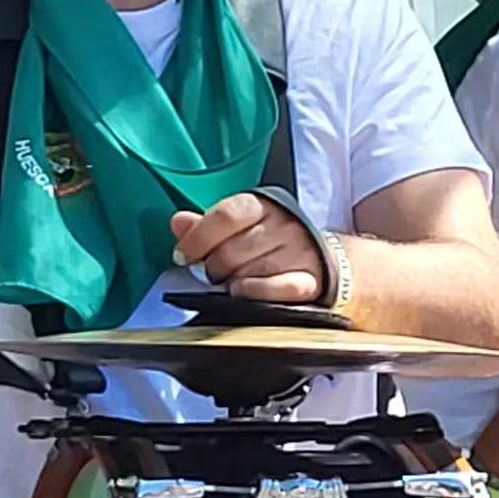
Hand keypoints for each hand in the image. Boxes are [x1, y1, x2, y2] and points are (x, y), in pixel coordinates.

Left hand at [172, 194, 326, 305]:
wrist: (320, 258)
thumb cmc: (269, 242)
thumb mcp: (238, 227)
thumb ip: (205, 226)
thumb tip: (178, 222)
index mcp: (261, 206)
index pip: (227, 215)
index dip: (198, 238)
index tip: (183, 256)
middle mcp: (283, 225)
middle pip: (233, 249)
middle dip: (213, 267)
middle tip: (212, 274)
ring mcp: (300, 251)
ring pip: (252, 270)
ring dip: (232, 282)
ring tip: (231, 283)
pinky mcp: (312, 279)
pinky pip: (284, 286)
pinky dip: (259, 290)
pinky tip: (242, 291)